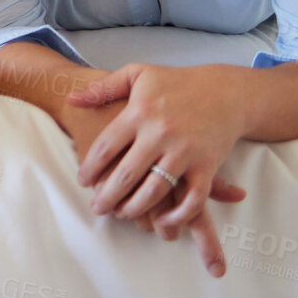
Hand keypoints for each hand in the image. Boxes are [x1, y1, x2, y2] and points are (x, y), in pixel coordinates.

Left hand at [64, 64, 248, 276]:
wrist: (226, 91)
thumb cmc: (176, 82)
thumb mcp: (137, 75)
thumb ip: (103, 88)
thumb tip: (71, 99)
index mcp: (139, 112)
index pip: (105, 146)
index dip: (90, 167)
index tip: (83, 181)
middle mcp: (160, 133)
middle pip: (126, 174)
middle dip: (107, 196)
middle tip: (96, 207)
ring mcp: (185, 151)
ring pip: (154, 190)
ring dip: (135, 208)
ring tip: (122, 214)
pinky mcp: (207, 165)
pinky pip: (192, 198)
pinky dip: (178, 215)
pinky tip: (163, 222)